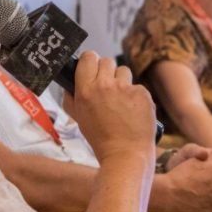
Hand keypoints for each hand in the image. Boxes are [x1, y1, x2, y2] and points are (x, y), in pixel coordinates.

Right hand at [63, 51, 155, 165]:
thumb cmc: (101, 140)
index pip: (88, 57)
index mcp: (85, 90)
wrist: (125, 154)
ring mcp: (125, 88)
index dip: (91, 61)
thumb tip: (69, 84)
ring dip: (122, 82)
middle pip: (106, 61)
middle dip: (107, 72)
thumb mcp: (79, 118)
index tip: (93, 68)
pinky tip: (133, 111)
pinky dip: (136, 96)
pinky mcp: (142, 93)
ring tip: (122, 101)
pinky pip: (137, 86)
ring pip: (123, 71)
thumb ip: (71, 98)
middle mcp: (104, 85)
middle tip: (108, 88)